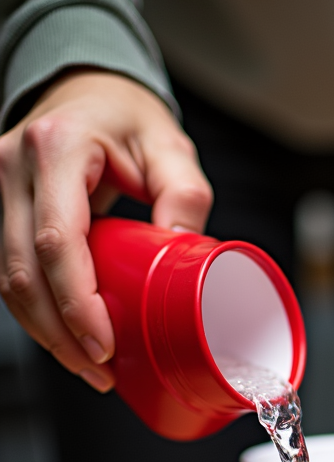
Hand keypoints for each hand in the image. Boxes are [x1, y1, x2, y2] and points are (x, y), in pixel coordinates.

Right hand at [0, 70, 211, 391]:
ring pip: (6, 277)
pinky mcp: (0, 206)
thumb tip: (187, 253)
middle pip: (21, 270)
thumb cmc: (130, 118)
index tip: (104, 347)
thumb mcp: (172, 147)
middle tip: (102, 373)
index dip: (76, 304)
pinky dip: (38, 311)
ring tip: (91, 368)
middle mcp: (12, 165)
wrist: (88, 88)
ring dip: (45, 331)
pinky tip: (68, 339)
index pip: (55, 241)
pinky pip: (9, 270)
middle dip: (60, 334)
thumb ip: (185, 196)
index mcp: (56, 149)